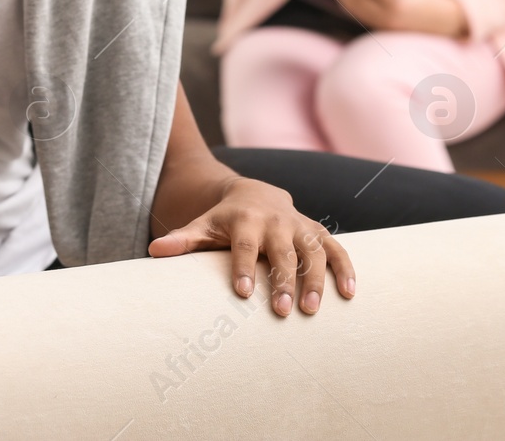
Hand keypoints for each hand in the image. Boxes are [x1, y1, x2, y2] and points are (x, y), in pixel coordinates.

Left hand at [148, 177, 354, 316]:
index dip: (243, 267)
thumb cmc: (225, 219)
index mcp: (246, 220)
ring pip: (313, 252)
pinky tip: (350, 294)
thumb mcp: (203, 225)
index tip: (243, 293)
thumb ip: (183, 240)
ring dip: (316, 280)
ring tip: (313, 310)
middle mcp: (277, 221)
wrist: (257, 193)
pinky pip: (336, 249)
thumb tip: (154, 251)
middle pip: (281, 252)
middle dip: (283, 281)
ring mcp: (301, 227)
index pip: (244, 245)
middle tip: (283, 312)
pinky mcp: (318, 233)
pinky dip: (345, 269)